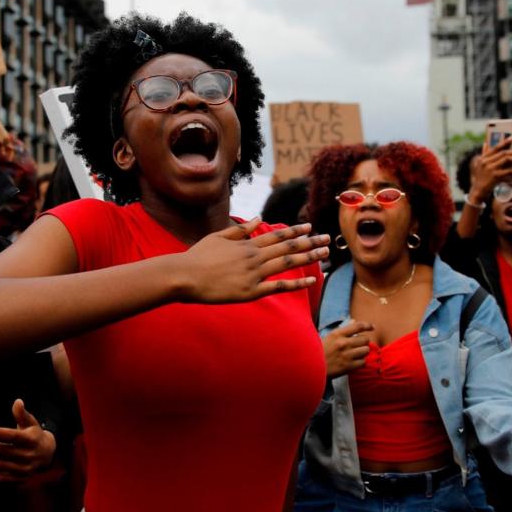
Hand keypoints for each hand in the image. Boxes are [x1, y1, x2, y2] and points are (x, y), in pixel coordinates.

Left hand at [0, 399, 56, 481]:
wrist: (47, 454)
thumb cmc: (33, 434)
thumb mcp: (31, 422)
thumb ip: (22, 414)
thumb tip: (17, 402)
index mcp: (31, 440)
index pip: (12, 437)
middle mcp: (28, 455)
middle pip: (2, 451)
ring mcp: (24, 469)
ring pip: (0, 465)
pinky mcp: (19, 478)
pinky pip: (1, 478)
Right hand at [169, 221, 328, 303]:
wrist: (184, 277)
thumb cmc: (196, 257)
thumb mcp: (217, 237)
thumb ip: (240, 229)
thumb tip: (257, 220)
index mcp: (246, 244)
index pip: (277, 235)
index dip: (295, 231)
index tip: (310, 226)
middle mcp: (254, 257)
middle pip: (288, 248)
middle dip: (310, 242)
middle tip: (328, 238)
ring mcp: (253, 274)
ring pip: (288, 264)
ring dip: (309, 258)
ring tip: (325, 254)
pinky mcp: (250, 292)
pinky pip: (278, 287)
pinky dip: (296, 283)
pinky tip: (310, 280)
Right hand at [323, 320, 374, 377]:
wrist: (311, 368)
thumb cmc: (319, 352)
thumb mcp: (328, 337)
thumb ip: (343, 330)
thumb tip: (354, 321)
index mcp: (337, 334)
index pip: (358, 326)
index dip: (368, 326)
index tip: (372, 327)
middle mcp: (343, 343)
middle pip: (365, 339)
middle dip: (363, 342)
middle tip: (357, 345)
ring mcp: (346, 355)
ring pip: (366, 350)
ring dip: (362, 352)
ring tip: (355, 354)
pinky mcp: (348, 366)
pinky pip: (363, 362)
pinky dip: (360, 362)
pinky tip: (353, 362)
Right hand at [469, 137, 511, 203]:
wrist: (478, 191)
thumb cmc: (480, 178)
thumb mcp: (480, 165)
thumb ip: (484, 154)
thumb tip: (485, 143)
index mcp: (483, 158)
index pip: (495, 148)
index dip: (504, 142)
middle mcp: (486, 162)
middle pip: (503, 153)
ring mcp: (490, 169)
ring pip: (507, 159)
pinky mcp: (495, 176)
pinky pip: (508, 171)